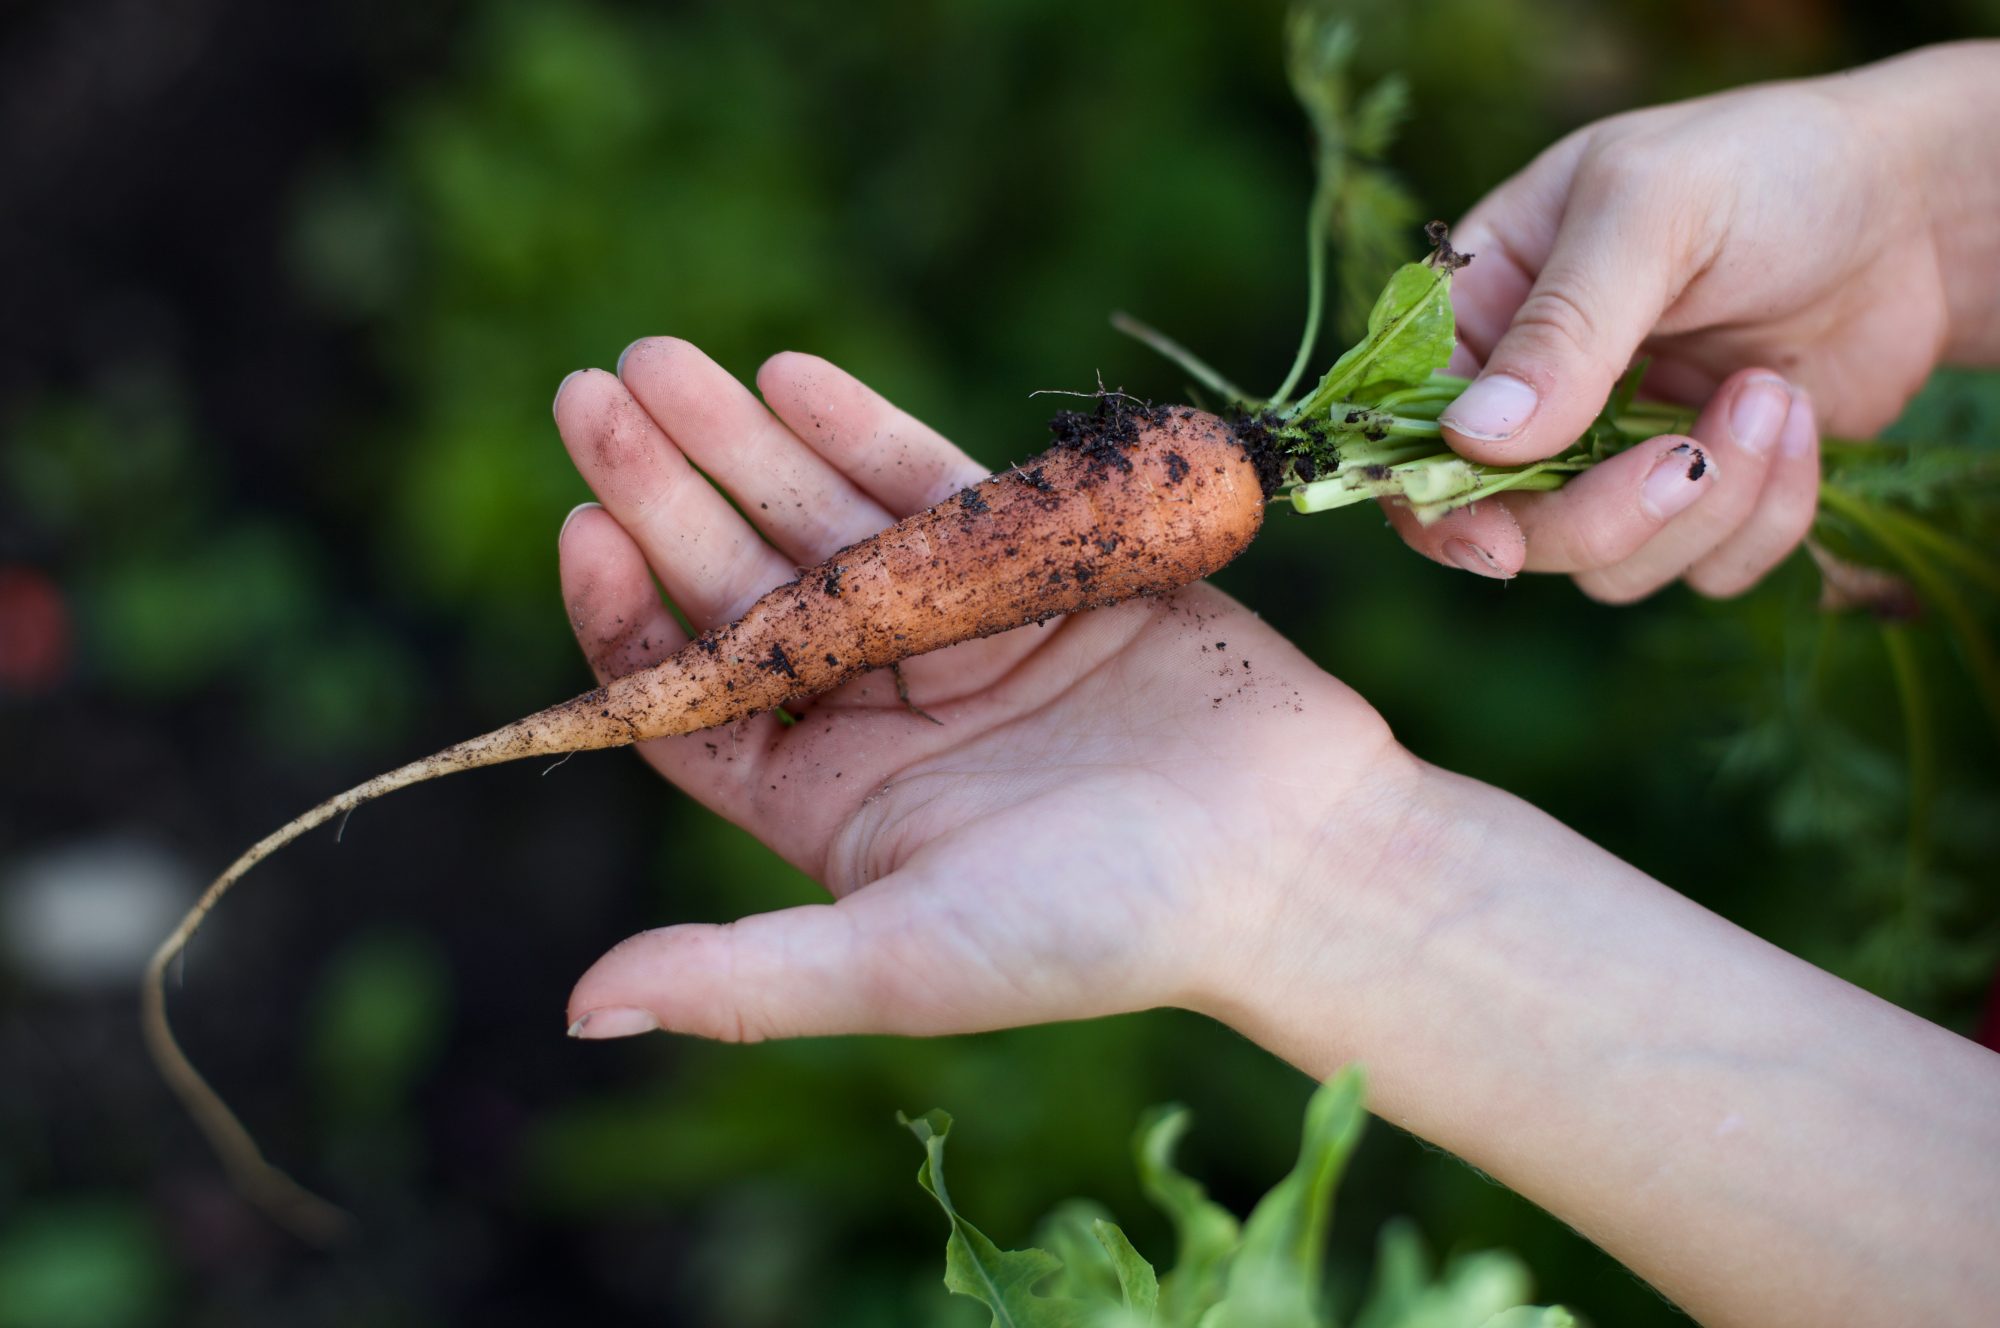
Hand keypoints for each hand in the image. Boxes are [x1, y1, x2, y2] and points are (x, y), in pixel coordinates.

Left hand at [550, 339, 1411, 1042]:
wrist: (1301, 861)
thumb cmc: (1107, 929)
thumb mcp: (907, 962)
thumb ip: (745, 980)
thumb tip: (578, 1009)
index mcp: (829, 804)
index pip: (688, 699)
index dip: (625, 615)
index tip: (584, 527)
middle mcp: (880, 715)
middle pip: (742, 589)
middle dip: (666, 491)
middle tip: (592, 395)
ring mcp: (958, 636)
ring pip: (825, 524)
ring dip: (744, 441)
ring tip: (661, 360)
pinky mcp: (1042, 574)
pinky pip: (935, 492)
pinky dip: (865, 434)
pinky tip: (793, 376)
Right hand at [1391, 45, 1999, 600]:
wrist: (1917, 211)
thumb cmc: (1768, 169)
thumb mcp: (1654, 207)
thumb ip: (1566, 325)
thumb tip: (1475, 438)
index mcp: (1486, 311)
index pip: (1409, 428)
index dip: (1429, 497)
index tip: (1491, 537)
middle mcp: (1533, 400)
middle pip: (1506, 526)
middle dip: (1601, 512)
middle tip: (1688, 454)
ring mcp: (1613, 459)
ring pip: (1607, 566)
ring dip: (1709, 501)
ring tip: (1772, 394)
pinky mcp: (1701, 503)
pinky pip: (1703, 572)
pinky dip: (1767, 515)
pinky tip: (1799, 421)